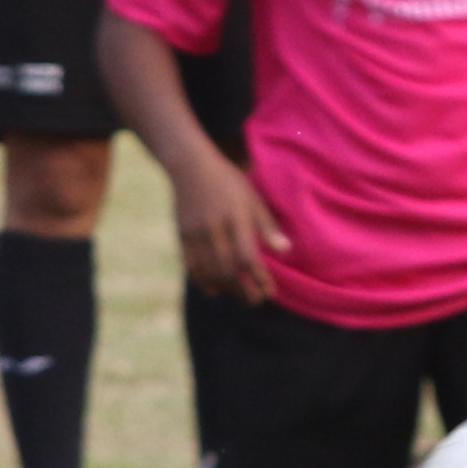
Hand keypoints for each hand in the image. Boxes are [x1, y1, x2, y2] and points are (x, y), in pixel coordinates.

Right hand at [166, 150, 285, 305]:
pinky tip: (213, 290)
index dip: (259, 278)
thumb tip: (285, 250)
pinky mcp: (181, 235)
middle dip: (243, 290)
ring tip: (238, 296)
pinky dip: (202, 281)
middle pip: (228, 269)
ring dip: (225, 289)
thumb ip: (267, 226)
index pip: (247, 257)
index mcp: (235, 218)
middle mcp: (213, 228)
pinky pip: (191, 266)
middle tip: (256, 301)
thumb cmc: (227, 182)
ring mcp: (194, 233)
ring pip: (209, 271)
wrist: (190, 166)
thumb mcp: (252, 199)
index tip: (270, 292)